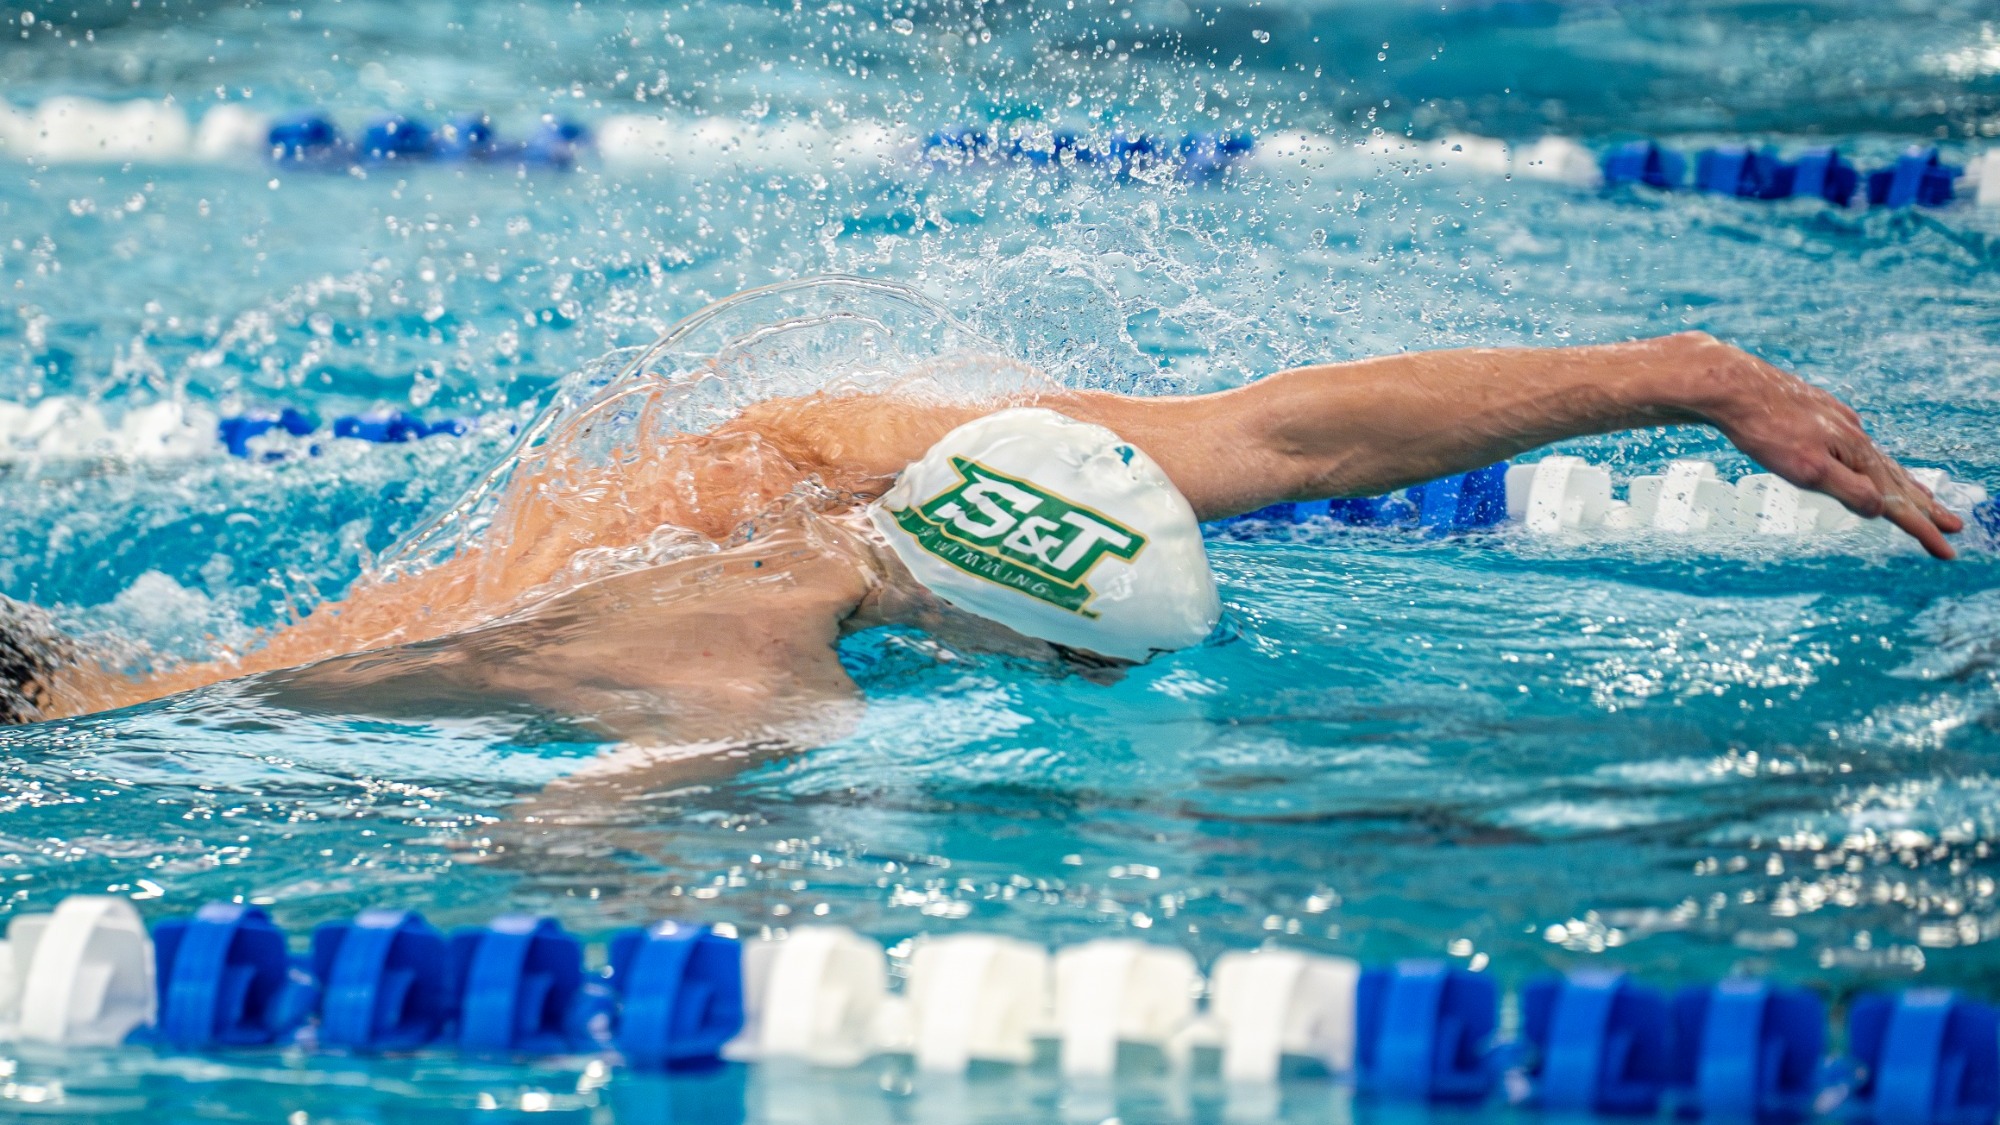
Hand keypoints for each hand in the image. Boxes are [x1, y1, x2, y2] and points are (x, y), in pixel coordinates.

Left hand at [1675, 334, 1962, 558]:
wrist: (1731, 384)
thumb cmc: (1765, 430)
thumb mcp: (1807, 469)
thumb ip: (1848, 490)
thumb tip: (1883, 509)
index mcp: (1855, 453)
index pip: (1897, 500)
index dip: (1922, 527)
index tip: (1948, 550)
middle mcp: (1854, 435)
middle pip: (1896, 478)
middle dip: (1925, 506)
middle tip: (1954, 526)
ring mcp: (1837, 421)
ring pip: (1877, 458)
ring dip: (1903, 482)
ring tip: (1922, 497)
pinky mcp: (1818, 411)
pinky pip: (1854, 442)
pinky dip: (1870, 459)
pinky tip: (1866, 458)